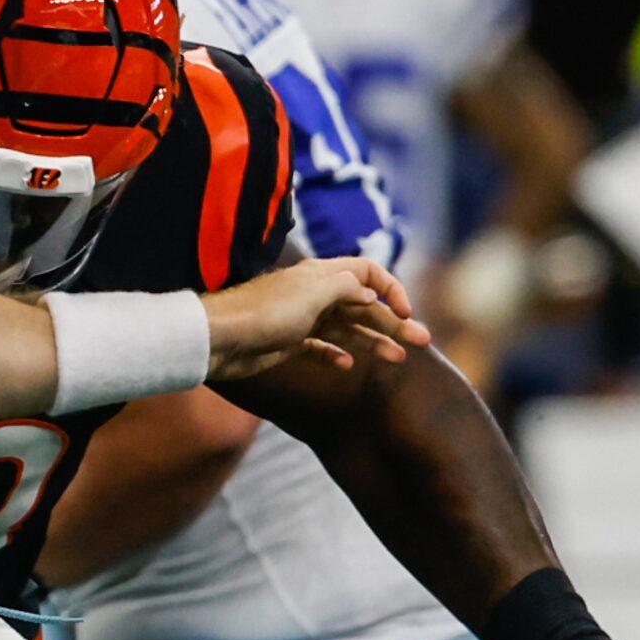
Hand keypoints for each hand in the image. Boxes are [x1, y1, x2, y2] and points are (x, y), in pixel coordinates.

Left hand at [204, 256, 429, 381]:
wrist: (218, 340)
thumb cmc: (264, 312)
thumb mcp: (313, 292)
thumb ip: (347, 287)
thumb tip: (370, 293)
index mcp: (322, 275)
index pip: (368, 272)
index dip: (391, 289)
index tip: (406, 313)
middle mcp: (314, 294)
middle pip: (363, 305)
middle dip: (393, 322)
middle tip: (421, 344)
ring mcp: (301, 319)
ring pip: (347, 328)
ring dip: (373, 341)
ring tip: (397, 359)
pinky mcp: (287, 343)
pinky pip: (321, 348)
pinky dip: (337, 355)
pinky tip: (349, 367)